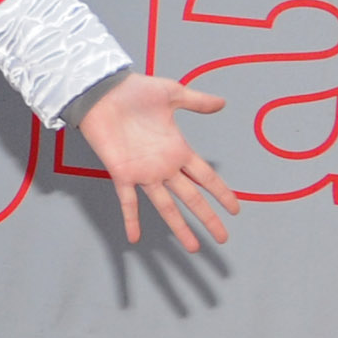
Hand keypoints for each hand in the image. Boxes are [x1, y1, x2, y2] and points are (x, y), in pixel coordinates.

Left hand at [76, 72, 239, 253]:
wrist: (102, 91)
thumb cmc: (134, 90)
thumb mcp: (172, 93)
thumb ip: (197, 101)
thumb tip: (223, 103)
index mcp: (178, 150)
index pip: (206, 176)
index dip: (221, 192)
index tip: (236, 209)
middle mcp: (163, 166)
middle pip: (192, 197)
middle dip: (207, 218)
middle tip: (223, 238)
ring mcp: (143, 172)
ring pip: (166, 206)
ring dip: (179, 226)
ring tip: (193, 247)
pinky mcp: (121, 173)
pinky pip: (127, 201)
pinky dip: (130, 219)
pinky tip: (134, 237)